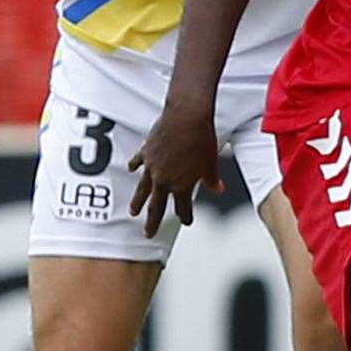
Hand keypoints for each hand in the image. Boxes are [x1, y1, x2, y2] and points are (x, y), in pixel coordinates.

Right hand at [128, 106, 224, 237]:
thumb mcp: (210, 162)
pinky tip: (130, 170)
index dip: (186, 216)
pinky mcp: (147, 151)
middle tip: (148, 234)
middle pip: (157, 206)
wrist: (187, 115)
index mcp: (182, 185)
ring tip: (133, 211)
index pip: (183, 208)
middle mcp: (164, 180)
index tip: (187, 221)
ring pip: (143, 189)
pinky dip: (134, 166)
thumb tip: (219, 189)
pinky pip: (138, 162)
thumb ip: (212, 179)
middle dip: (153, 222)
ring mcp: (153, 166)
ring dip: (138, 201)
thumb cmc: (202, 138)